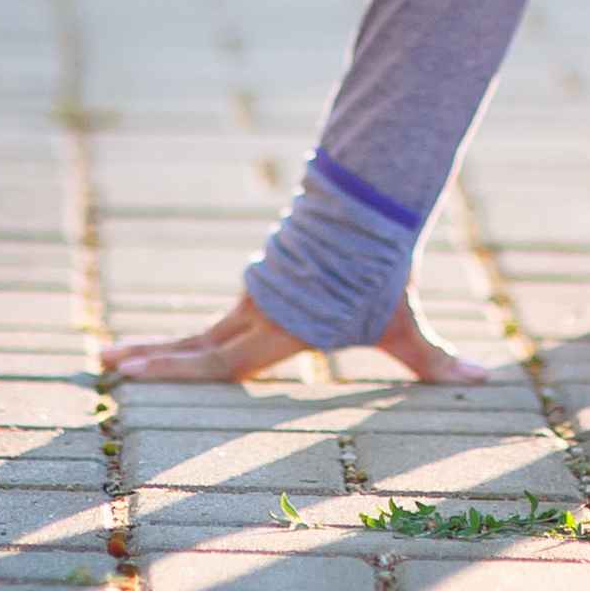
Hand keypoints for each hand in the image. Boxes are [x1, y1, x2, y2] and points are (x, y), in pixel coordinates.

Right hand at [102, 291, 489, 386]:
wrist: (369, 211)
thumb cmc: (384, 273)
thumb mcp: (406, 323)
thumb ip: (437, 359)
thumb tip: (486, 380)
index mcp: (281, 330)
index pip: (220, 360)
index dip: (177, 370)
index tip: (135, 374)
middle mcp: (258, 315)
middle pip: (195, 345)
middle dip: (151, 359)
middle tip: (103, 363)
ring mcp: (254, 300)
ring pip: (200, 331)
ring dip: (160, 347)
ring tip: (114, 357)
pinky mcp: (259, 290)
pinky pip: (218, 321)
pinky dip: (189, 338)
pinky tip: (165, 350)